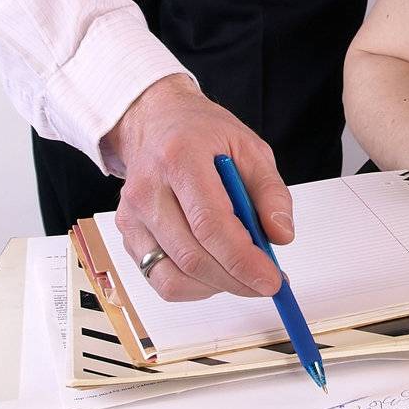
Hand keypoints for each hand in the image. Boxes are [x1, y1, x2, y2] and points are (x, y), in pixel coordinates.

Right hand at [102, 74, 293, 300]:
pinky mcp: (128, 235)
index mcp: (180, 158)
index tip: (271, 280)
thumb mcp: (249, 147)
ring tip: (242, 271)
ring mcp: (132, 215)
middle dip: (237, 279)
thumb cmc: (202, 133)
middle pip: (192, 256)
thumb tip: (281, 236)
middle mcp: (148, 189)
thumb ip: (270, 191)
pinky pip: (160, 279)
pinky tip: (215, 269)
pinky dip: (194, 286)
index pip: (210, 224)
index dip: (242, 259)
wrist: (155, 122)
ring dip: (217, 286)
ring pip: (174, 276)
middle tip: (267, 282)